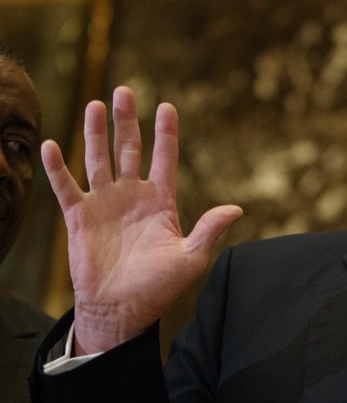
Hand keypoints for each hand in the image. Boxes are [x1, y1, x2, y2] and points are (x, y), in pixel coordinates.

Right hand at [42, 86, 242, 354]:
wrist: (122, 310)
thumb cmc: (159, 287)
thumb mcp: (191, 258)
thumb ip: (209, 230)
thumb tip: (237, 209)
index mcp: (161, 201)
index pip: (165, 159)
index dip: (166, 134)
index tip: (167, 107)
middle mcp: (132, 196)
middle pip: (130, 150)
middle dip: (127, 122)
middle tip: (124, 91)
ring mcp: (105, 204)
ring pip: (99, 159)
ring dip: (96, 133)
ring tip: (95, 105)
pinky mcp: (79, 218)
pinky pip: (66, 188)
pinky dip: (58, 168)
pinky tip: (52, 145)